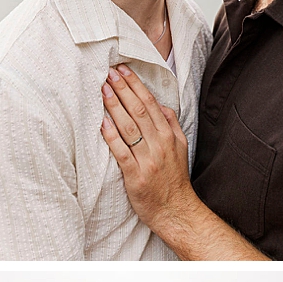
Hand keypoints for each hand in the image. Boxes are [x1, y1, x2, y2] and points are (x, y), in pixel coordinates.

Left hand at [100, 64, 193, 229]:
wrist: (177, 211)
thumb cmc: (174, 180)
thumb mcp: (181, 149)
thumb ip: (171, 125)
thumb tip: (160, 104)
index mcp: (169, 137)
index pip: (151, 104)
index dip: (135, 85)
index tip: (122, 70)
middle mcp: (159, 145)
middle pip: (138, 111)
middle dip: (122, 89)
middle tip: (108, 72)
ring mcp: (148, 160)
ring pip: (129, 127)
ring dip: (114, 106)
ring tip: (102, 89)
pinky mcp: (136, 176)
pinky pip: (121, 152)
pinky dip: (111, 136)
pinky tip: (101, 122)